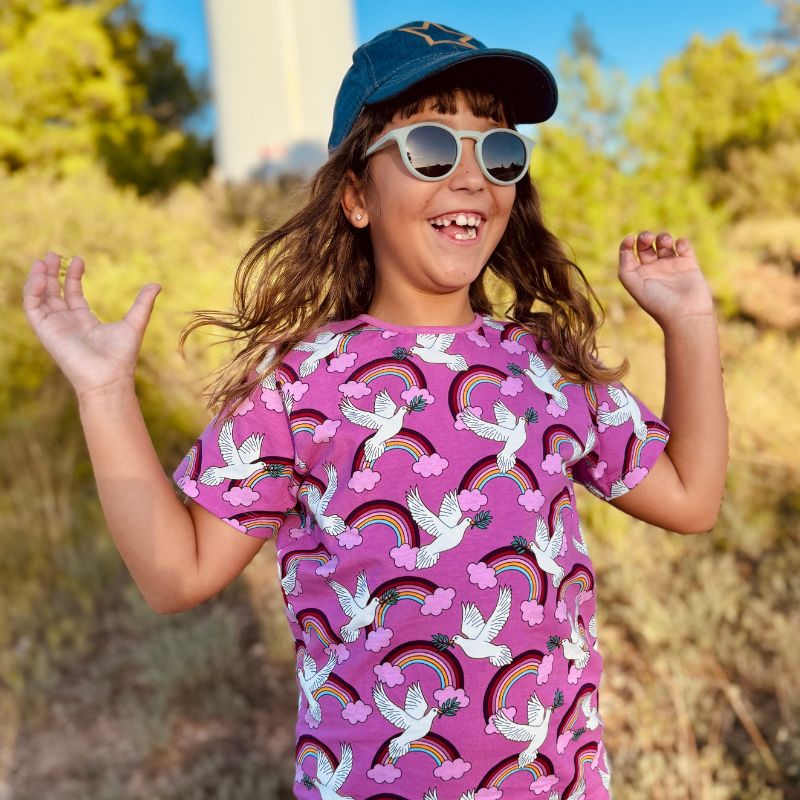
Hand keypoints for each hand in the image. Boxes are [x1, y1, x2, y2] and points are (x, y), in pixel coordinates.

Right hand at [23, 252, 160, 399]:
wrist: (108, 376)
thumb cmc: (121, 356)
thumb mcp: (134, 323)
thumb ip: (143, 304)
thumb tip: (157, 284)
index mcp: (85, 322)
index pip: (73, 295)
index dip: (73, 276)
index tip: (79, 259)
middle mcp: (68, 324)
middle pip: (54, 293)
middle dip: (52, 273)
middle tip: (53, 253)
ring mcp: (55, 327)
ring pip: (41, 297)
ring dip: (39, 278)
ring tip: (44, 259)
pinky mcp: (45, 331)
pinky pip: (33, 306)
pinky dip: (33, 290)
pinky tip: (40, 275)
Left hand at [618, 231, 713, 327]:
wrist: (685, 314)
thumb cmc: (657, 302)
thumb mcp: (634, 285)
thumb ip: (625, 267)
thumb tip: (626, 247)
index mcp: (639, 275)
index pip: (629, 253)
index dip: (627, 243)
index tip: (630, 240)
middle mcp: (654, 269)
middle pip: (646, 245)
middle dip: (645, 237)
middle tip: (648, 238)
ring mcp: (672, 266)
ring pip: (665, 243)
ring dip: (663, 237)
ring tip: (665, 242)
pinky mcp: (689, 264)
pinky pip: (684, 246)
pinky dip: (681, 242)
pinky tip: (679, 247)